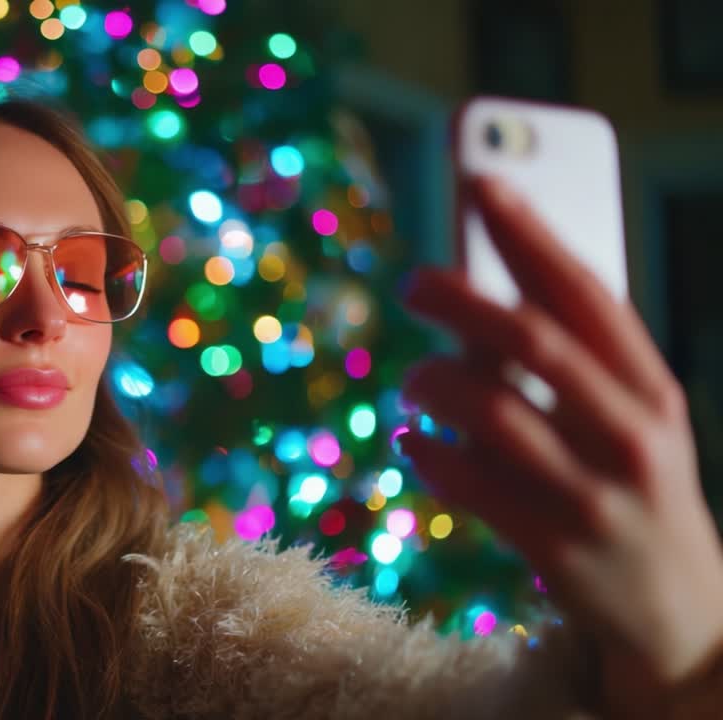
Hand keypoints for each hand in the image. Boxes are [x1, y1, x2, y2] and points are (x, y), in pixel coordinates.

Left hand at [397, 176, 722, 717]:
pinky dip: (430, 455)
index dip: (531, 233)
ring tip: (415, 378)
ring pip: (495, 413)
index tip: (480, 183)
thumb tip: (476, 290)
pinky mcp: (555, 547)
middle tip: (413, 283)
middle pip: (535, 342)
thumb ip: (569, 363)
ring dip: (437, 384)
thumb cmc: (633, 485)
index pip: (588, 292)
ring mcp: (597, 494)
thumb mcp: (627, 418)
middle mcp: (634, 434)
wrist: (677, 609)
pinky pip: (472, 485)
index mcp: (653, 388)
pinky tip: (414, 442)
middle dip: (465, 300)